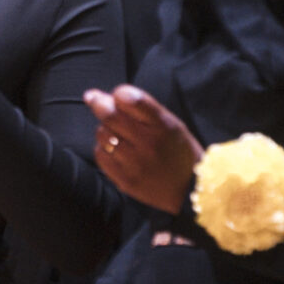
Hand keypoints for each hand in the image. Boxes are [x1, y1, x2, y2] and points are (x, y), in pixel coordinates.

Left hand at [86, 85, 203, 213]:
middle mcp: (148, 143)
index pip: (130, 98)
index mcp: (163, 125)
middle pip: (109, 114)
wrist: (189, 190)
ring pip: (102, 134)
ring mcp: (135, 163)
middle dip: (98, 103)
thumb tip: (101, 95)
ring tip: (118, 134)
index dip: (118, 93)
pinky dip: (104, 148)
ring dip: (105, 129)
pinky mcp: (125, 180)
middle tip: (95, 100)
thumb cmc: (178, 152)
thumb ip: (141, 107)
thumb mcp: (171, 123)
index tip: (116, 95)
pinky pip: (100, 155)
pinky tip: (117, 151)